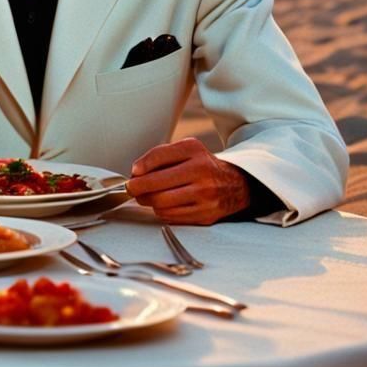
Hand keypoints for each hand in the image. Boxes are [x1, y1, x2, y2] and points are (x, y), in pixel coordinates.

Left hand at [127, 137, 250, 224]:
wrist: (234, 184)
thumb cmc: (201, 166)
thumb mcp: (185, 150)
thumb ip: (159, 156)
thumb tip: (136, 172)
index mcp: (194, 150)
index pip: (158, 156)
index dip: (140, 166)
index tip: (134, 172)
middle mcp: (201, 171)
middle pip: (156, 184)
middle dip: (136, 188)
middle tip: (132, 188)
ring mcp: (205, 195)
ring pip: (160, 202)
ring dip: (147, 201)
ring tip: (146, 196)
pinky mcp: (205, 214)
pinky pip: (170, 216)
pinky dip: (160, 211)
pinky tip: (162, 205)